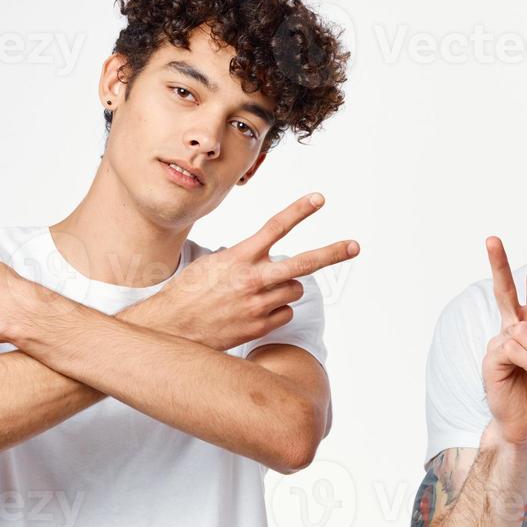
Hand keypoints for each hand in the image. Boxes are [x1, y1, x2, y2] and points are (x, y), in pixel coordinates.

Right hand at [138, 192, 358, 351]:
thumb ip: (243, 258)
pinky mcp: (260, 326)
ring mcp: (259, 305)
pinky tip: (256, 312)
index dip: (300, 211)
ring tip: (261, 292)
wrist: (171, 328)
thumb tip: (266, 256)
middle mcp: (253, 279)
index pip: (275, 227)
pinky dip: (278, 310)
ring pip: (295, 290)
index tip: (319, 198)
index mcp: (239, 258)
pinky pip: (286, 312)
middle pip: (303, 264)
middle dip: (332, 253)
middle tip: (355, 246)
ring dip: (287, 288)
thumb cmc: (189, 293)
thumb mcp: (213, 264)